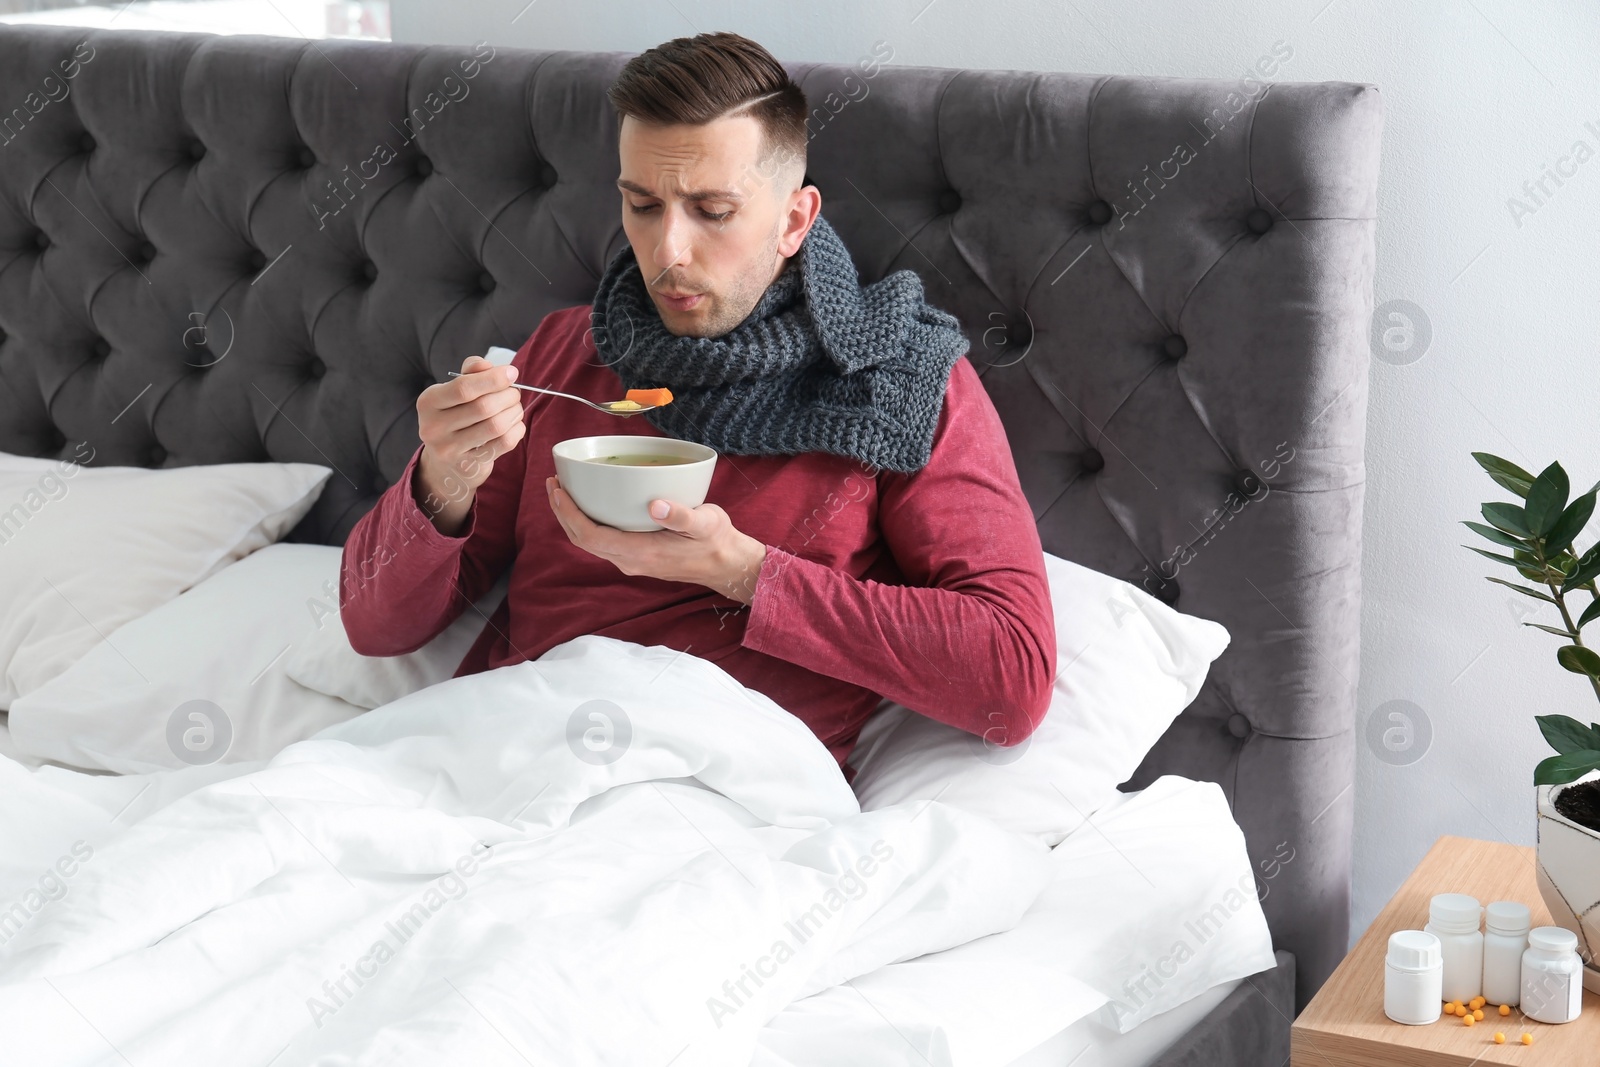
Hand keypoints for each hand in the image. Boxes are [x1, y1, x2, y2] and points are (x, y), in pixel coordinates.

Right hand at [415, 355, 525, 533]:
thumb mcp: (454, 391)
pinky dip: (517, 430)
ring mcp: (450, 449)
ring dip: (514, 412)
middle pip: (483, 407)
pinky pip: (504, 443)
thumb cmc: (454, 416)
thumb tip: (488, 365)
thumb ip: (471, 372)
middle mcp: (434, 427)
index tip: (511, 372)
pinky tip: (514, 424)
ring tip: (515, 408)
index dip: (492, 378)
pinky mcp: (469, 466)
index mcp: (428, 402)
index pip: (463, 388)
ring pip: (496, 425)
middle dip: (508, 396)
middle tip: (514, 393)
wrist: (445, 463)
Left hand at [546, 476, 767, 604]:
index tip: (559, 489)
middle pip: (582, 539)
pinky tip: (590, 505)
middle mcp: (630, 561)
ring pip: (590, 542)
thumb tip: (657, 506)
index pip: (591, 535)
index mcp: (641, 553)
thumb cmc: (717, 541)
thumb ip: (683, 515)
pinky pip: (601, 541)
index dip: (569, 513)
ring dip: (572, 518)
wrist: (727, 565)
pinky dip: (587, 523)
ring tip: (564, 491)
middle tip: (554, 483)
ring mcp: (631, 561)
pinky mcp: (636, 557)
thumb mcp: (706, 523)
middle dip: (563, 512)